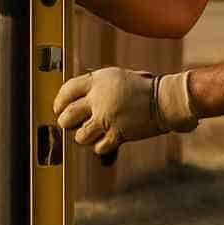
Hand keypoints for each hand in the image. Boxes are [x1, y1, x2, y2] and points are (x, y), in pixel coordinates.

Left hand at [53, 67, 199, 155]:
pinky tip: (108, 140)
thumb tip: (73, 100)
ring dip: (85, 137)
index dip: (59, 102)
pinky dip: (101, 147)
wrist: (165, 99)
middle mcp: (99, 98)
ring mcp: (107, 117)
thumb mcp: (116, 77)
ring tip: (93, 134)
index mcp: (98, 80)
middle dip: (67, 123)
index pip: (67, 91)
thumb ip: (95, 86)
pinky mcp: (117, 133)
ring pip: (80, 136)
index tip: (58, 110)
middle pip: (67, 116)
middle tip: (73, 125)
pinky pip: (98, 147)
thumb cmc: (142, 88)